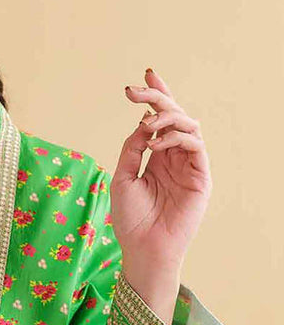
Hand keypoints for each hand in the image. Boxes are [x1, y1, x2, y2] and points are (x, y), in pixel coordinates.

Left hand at [112, 67, 212, 269]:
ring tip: (144, 126)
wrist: (143, 249)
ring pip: (188, 125)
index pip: (160, 120)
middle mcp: (175, 157)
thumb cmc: (130, 219)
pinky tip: (156, 144)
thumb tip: (141, 123)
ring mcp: (190, 166)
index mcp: (157, 156)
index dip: (156, 96)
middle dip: (156, 98)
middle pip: (174, 116)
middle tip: (135, 90)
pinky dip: (176, 138)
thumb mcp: (122, 177)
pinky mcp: (201, 177)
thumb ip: (132, 149)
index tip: (145, 75)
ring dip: (165, 118)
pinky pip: (196, 146)